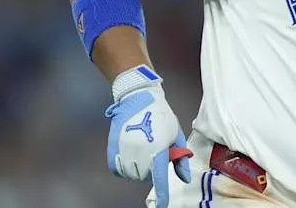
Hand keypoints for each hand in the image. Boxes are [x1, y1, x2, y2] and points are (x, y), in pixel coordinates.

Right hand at [105, 66, 192, 207]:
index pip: (159, 179)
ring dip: (138, 169)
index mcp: (157, 149)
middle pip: (145, 176)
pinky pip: (118, 170)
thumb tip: (183, 178)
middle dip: (152, 169)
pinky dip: (124, 168)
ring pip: (131, 174)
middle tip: (155, 151)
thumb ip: (179, 158)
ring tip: (144, 150)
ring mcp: (124, 151)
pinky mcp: (113, 149)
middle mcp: (139, 153)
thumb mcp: (176, 134)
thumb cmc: (161, 115)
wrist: (137, 97)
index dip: (162, 195)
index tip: (162, 206)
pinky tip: (131, 157)